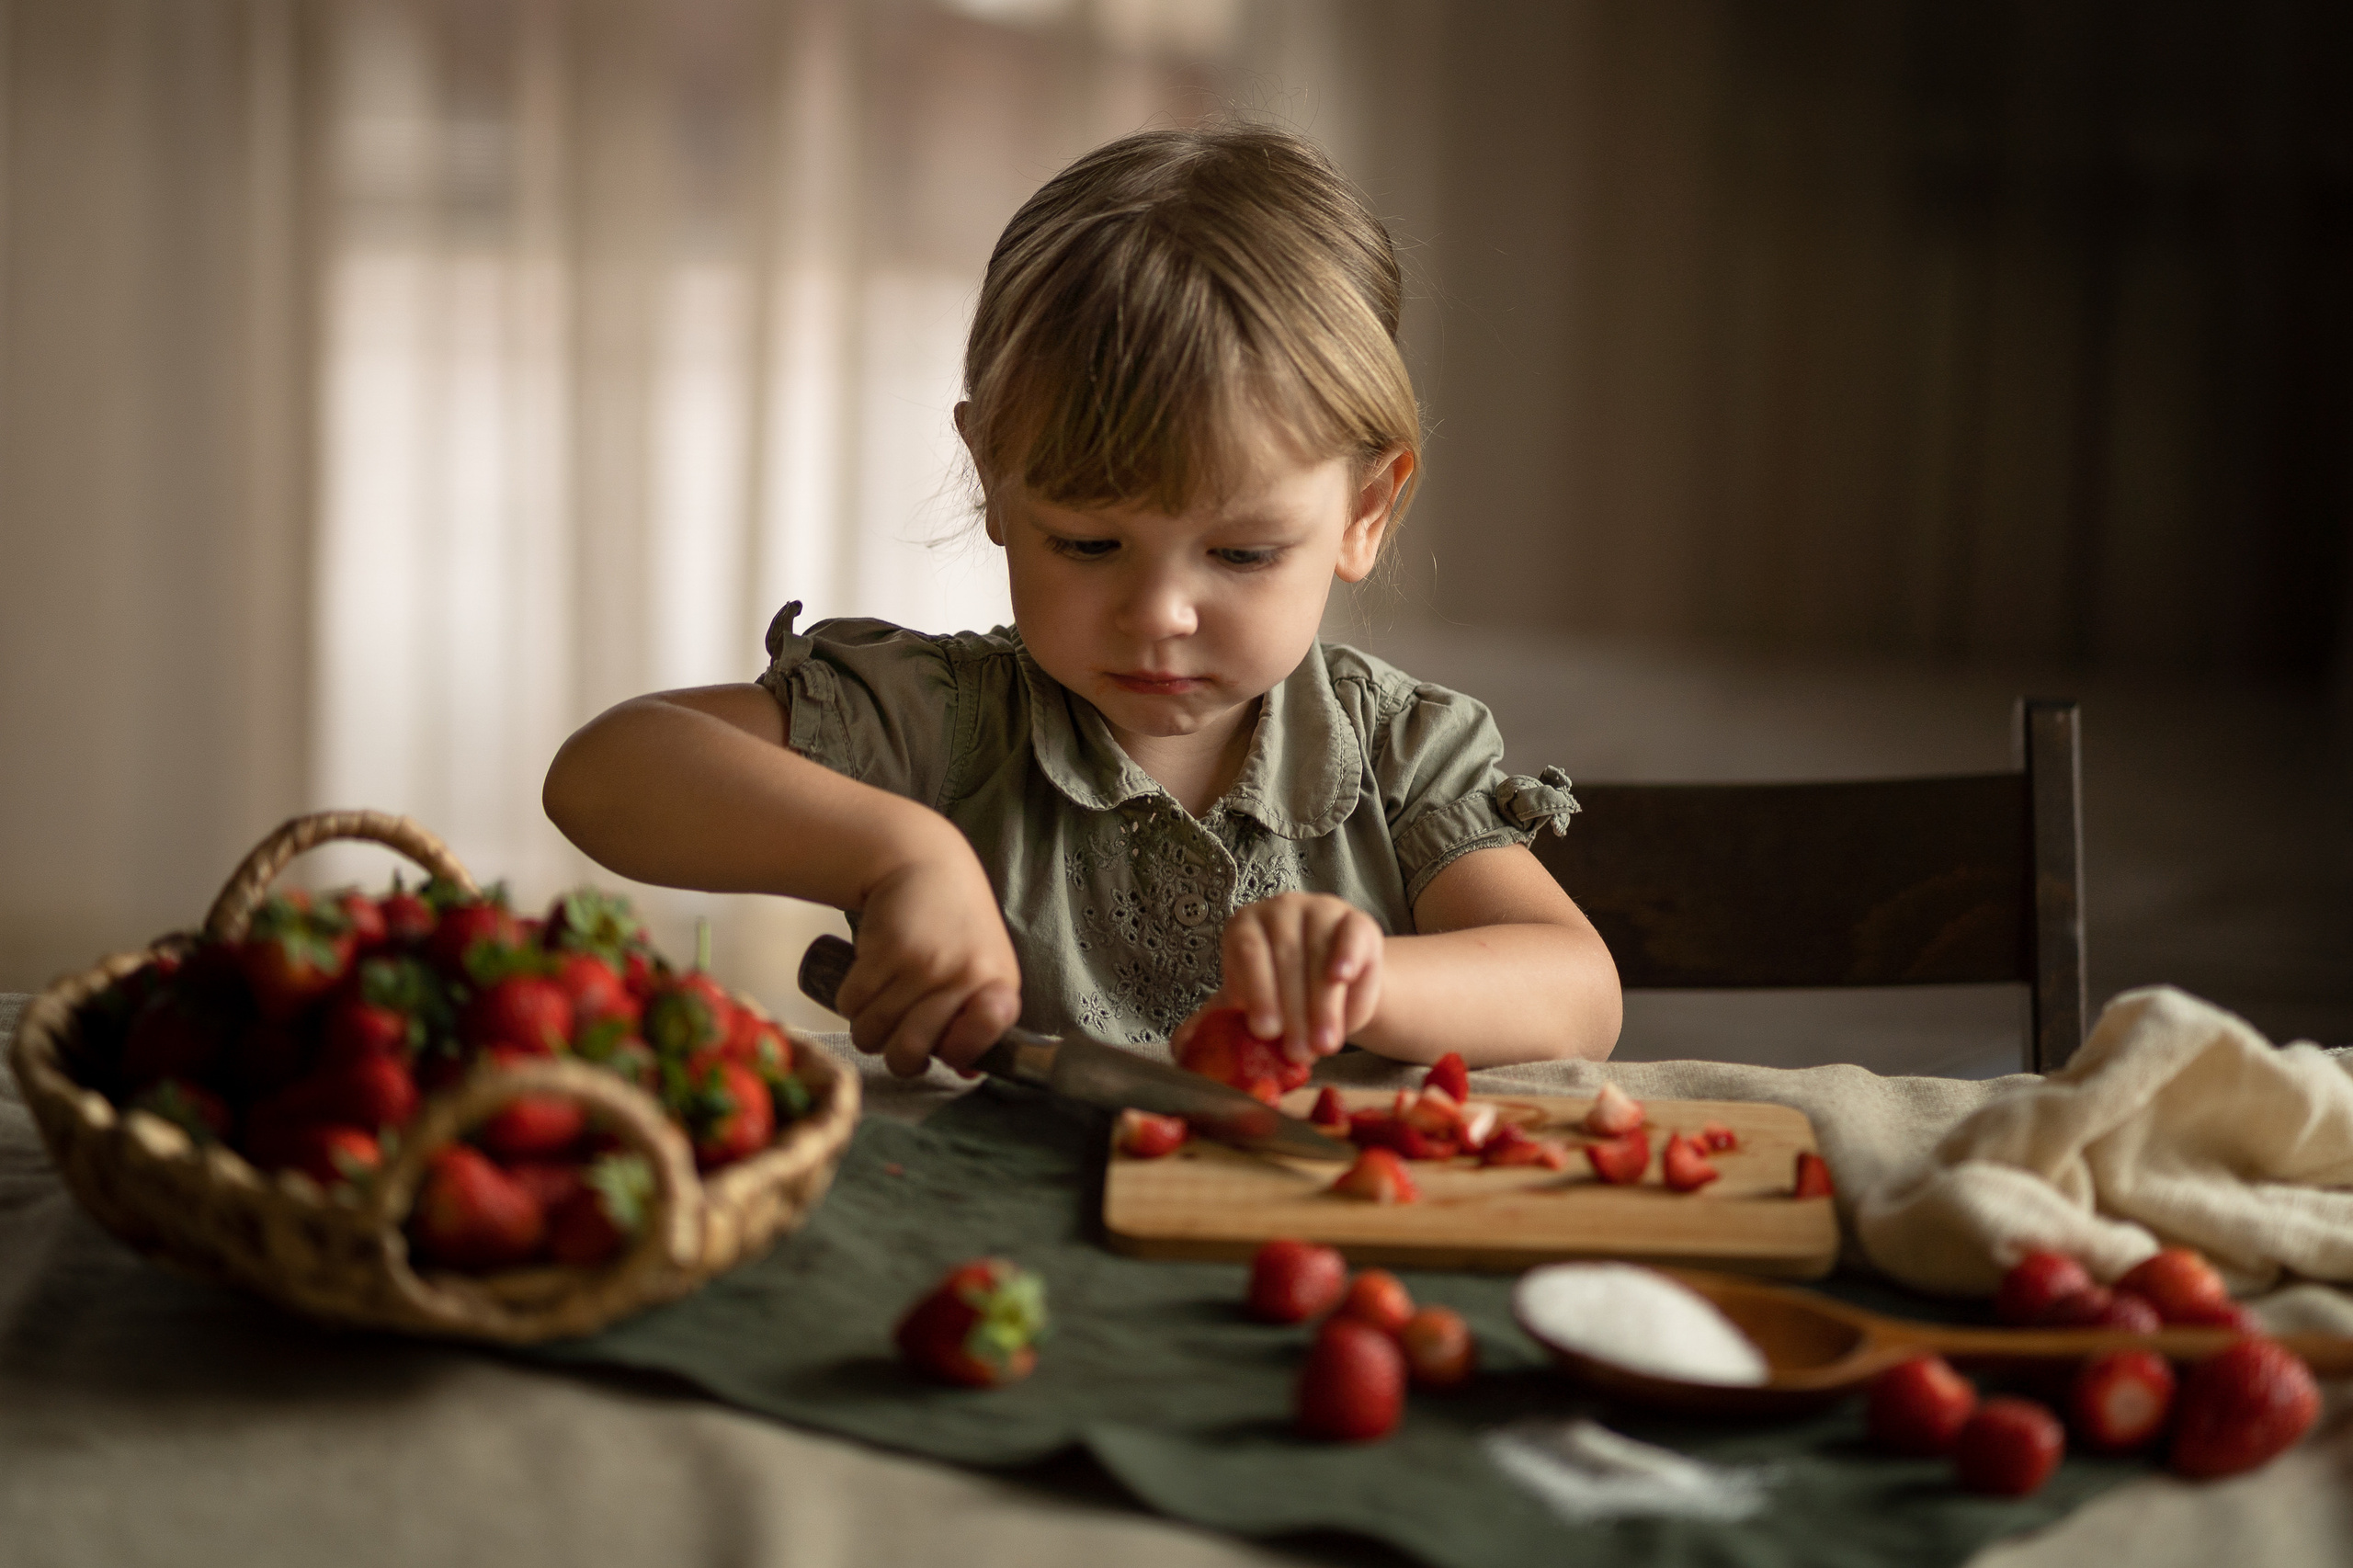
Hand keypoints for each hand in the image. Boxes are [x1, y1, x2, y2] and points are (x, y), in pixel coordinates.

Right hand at [833, 840, 1021, 1078]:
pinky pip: (850, 1005)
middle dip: (894, 1054)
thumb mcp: (983, 966)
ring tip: (881, 1001)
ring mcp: (922, 964)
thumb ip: (979, 1019)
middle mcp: (963, 978)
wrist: (922, 861)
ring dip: (867, 1026)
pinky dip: (850, 1002)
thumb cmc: (955, 924)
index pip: (977, 1047)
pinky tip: (867, 979)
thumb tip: (967, 1073)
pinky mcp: (884, 950)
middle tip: (896, 1034)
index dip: (955, 1053)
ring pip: (871, 1033)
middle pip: (908, 1053)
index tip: (945, 1042)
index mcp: (997, 987)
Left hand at [1189, 893, 1382, 1064]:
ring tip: (1325, 1045)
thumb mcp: (1246, 1006)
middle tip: (1297, 1053)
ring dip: (1323, 1003)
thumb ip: (1213, 1025)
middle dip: (1293, 1011)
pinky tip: (1342, 978)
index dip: (1257, 991)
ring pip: (1321, 952)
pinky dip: (1348, 956)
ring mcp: (1321, 910)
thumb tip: (1181, 1048)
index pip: (1247, 951)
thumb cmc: (1279, 993)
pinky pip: (1352, 935)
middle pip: (1286, 956)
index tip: (1264, 1032)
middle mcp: (1280, 910)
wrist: (1330, 984)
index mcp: (1244, 926)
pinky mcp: (1357, 921)